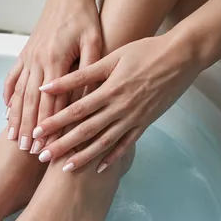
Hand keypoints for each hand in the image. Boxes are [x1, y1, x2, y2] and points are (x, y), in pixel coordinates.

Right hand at [4, 0, 101, 152]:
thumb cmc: (85, 18)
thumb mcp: (94, 42)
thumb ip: (87, 71)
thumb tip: (85, 98)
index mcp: (55, 61)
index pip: (50, 101)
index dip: (47, 125)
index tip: (45, 144)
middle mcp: (37, 62)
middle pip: (31, 102)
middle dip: (28, 127)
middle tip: (26, 149)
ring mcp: (28, 59)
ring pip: (19, 93)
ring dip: (15, 117)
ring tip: (12, 137)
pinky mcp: (24, 55)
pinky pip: (12, 78)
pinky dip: (8, 96)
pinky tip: (5, 112)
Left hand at [33, 33, 201, 171]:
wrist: (183, 56)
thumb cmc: (145, 52)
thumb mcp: (111, 59)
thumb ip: (80, 75)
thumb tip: (49, 84)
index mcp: (109, 91)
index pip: (75, 110)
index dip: (55, 122)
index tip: (37, 132)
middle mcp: (119, 108)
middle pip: (85, 131)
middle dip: (62, 145)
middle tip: (42, 157)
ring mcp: (133, 119)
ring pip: (103, 143)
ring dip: (83, 156)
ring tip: (64, 168)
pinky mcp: (145, 124)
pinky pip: (126, 145)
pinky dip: (113, 157)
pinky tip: (99, 168)